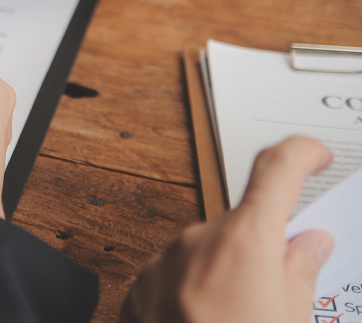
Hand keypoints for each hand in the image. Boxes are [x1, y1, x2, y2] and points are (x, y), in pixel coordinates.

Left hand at [121, 136, 334, 322]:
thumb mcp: (292, 321)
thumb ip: (300, 272)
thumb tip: (309, 242)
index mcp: (244, 239)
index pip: (277, 168)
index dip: (304, 153)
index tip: (317, 155)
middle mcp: (197, 239)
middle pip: (242, 223)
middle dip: (265, 248)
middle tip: (285, 286)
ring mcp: (164, 261)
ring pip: (209, 252)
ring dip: (229, 274)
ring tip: (243, 319)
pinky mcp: (142, 285)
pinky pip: (179, 274)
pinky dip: (199, 292)